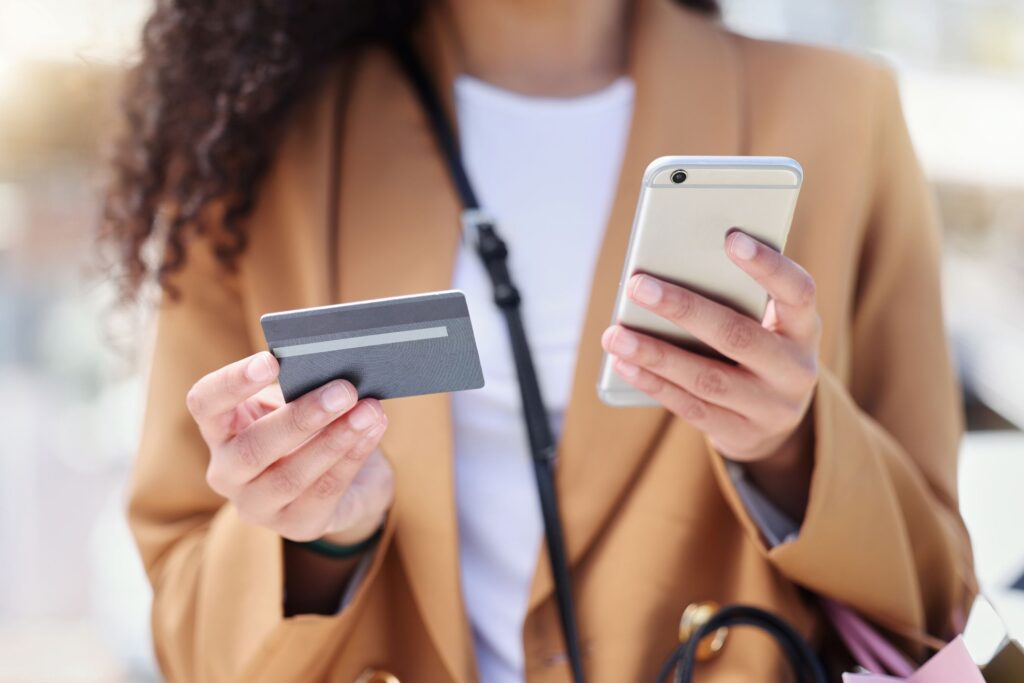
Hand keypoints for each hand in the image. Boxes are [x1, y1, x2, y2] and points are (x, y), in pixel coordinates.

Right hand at [186, 352, 393, 544]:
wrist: (349, 479)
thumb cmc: (314, 428)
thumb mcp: (299, 402)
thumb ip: (302, 387)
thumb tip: (332, 373)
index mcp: (221, 428)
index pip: (205, 403)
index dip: (232, 382)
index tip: (270, 361)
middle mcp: (227, 471)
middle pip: (252, 448)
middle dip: (302, 417)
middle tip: (344, 390)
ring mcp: (256, 505)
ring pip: (291, 476)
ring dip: (336, 439)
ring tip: (369, 411)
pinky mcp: (295, 525)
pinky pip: (325, 491)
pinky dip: (353, 457)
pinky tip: (373, 431)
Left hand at [601, 231, 820, 464]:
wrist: (775, 425)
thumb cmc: (758, 350)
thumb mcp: (766, 324)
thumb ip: (736, 298)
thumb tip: (669, 269)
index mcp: (804, 329)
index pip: (797, 291)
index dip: (769, 266)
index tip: (732, 239)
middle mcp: (794, 369)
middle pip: (737, 336)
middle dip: (683, 309)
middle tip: (638, 286)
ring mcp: (771, 407)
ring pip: (707, 378)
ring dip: (655, 353)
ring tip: (615, 334)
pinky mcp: (742, 434)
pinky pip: (691, 408)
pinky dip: (654, 384)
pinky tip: (624, 364)